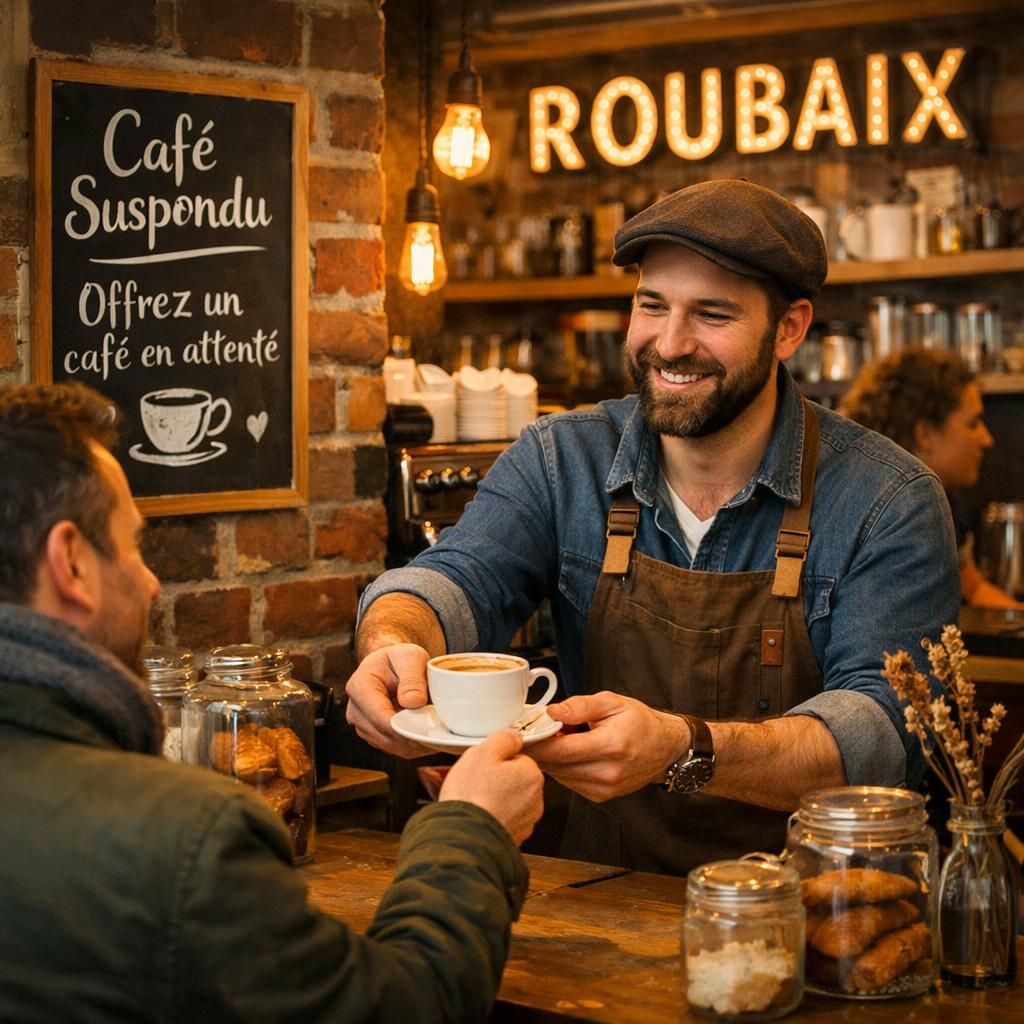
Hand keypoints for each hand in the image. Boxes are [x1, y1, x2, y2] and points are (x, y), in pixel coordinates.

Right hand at [345, 643, 433, 757]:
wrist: (391, 665)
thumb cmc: (400, 659)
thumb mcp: (411, 657)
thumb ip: (412, 678)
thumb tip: (413, 703)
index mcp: (360, 686)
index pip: (380, 717)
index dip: (405, 727)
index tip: (429, 727)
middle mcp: (356, 710)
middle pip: (386, 735)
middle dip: (413, 736)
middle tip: (440, 730)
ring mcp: (363, 726)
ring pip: (391, 746)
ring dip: (414, 742)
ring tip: (435, 730)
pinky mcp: (374, 736)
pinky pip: (395, 749)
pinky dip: (413, 745)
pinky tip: (427, 734)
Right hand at [440, 730, 544, 845]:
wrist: (463, 839)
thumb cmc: (472, 797)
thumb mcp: (482, 753)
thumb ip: (503, 739)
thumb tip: (514, 735)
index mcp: (532, 775)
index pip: (518, 757)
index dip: (498, 760)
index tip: (484, 766)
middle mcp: (536, 800)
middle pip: (516, 779)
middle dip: (498, 780)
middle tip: (477, 783)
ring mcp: (526, 822)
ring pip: (511, 800)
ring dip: (496, 799)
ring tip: (475, 801)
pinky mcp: (515, 838)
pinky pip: (505, 819)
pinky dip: (494, 817)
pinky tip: (479, 816)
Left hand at [528, 691, 689, 802]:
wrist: (665, 747)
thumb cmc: (639, 722)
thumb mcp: (612, 702)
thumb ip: (580, 706)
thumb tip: (551, 712)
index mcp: (611, 746)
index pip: (560, 749)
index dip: (536, 741)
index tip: (520, 732)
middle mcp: (607, 772)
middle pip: (556, 765)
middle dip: (540, 749)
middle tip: (531, 732)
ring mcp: (604, 788)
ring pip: (560, 776)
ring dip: (551, 759)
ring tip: (557, 739)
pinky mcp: (601, 796)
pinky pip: (570, 782)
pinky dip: (564, 768)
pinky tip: (571, 753)